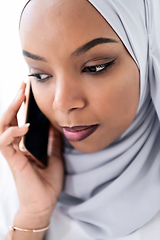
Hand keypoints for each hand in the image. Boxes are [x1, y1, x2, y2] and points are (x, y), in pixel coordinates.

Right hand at [0, 82, 63, 227]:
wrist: (43, 203)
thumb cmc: (47, 181)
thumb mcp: (54, 156)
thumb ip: (52, 141)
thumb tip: (55, 125)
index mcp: (25, 143)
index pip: (20, 120)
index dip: (23, 105)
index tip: (29, 91)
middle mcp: (16, 145)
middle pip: (10, 118)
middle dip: (15, 101)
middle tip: (22, 85)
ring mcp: (12, 152)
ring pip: (4, 126)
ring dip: (11, 111)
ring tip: (20, 97)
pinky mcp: (12, 161)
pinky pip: (6, 143)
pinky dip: (13, 132)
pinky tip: (24, 126)